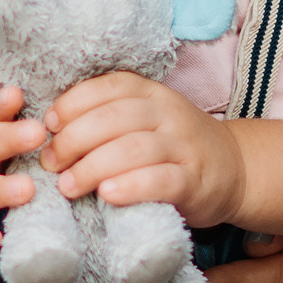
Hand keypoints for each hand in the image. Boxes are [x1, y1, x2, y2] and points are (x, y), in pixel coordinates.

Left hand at [41, 72, 242, 226]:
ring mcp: (184, 147)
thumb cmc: (172, 147)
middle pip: (114, 118)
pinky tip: (107, 195)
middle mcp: (168, 113)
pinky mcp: (195, 182)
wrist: (235, 170)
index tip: (48, 125)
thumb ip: (107, 119)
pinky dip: (131, 186)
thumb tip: (48, 131)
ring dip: (93, 166)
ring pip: (133, 149)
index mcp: (150, 93)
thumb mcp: (144, 121)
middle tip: (50, 163)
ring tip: (68, 185)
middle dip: (74, 140)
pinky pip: (161, 180)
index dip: (73, 103)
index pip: (108, 87)